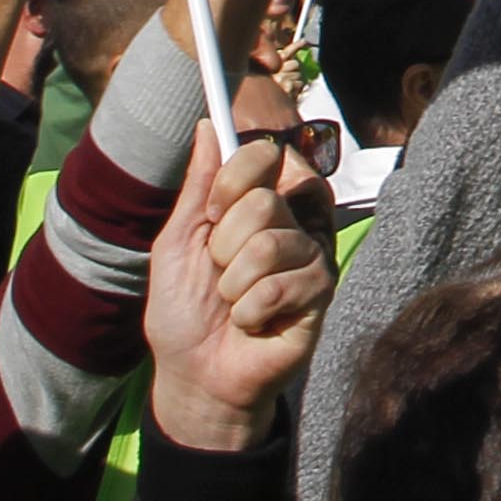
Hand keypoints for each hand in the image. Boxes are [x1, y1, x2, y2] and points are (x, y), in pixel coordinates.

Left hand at [142, 127, 332, 451]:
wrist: (196, 375)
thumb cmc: (184, 310)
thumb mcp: (177, 243)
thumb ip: (197, 187)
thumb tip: (206, 125)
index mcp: (260, 202)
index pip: (265, 155)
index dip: (234, 179)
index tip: (212, 210)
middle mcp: (293, 221)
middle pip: (265, 200)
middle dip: (225, 245)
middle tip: (220, 272)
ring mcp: (312, 255)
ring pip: (270, 244)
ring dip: (234, 284)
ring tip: (234, 304)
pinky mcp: (323, 291)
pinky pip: (281, 284)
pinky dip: (251, 310)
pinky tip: (253, 323)